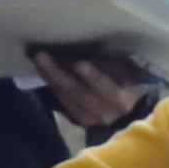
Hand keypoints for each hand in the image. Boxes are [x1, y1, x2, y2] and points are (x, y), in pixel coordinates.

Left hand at [31, 50, 153, 135]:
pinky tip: (42, 71)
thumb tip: (93, 47)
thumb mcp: (130, 74)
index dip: (94, 77)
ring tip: (38, 59)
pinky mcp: (78, 120)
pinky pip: (62, 102)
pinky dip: (52, 85)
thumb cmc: (130, 82)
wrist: (129, 111)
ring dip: (50, 77)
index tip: (80, 63)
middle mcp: (105, 112)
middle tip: (42, 55)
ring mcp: (90, 119)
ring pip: (66, 97)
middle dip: (59, 73)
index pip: (107, 88)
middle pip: (79, 92)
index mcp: (122, 99)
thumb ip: (117, 65)